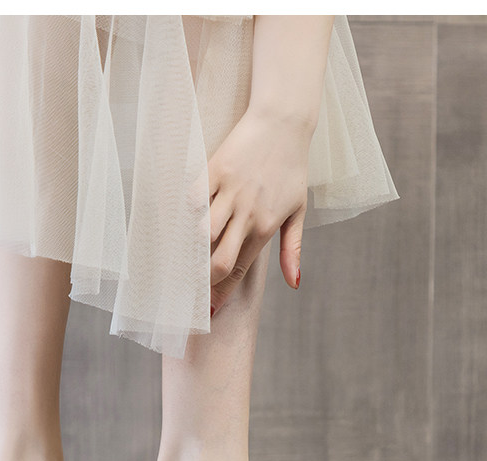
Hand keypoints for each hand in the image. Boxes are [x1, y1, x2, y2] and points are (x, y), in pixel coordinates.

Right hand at [208, 106, 314, 314]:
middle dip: (204, 280)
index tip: (208, 311)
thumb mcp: (298, 212)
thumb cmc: (292, 169)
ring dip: (194, 247)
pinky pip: (194, 198)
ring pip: (203, 232)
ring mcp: (230, 191)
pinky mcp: (215, 169)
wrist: (285, 122)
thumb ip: (292, 250)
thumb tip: (294, 284)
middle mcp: (247, 213)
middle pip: (218, 260)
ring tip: (189, 256)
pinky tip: (190, 216)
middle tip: (195, 287)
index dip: (221, 294)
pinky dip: (189, 211)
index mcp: (265, 227)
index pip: (238, 270)